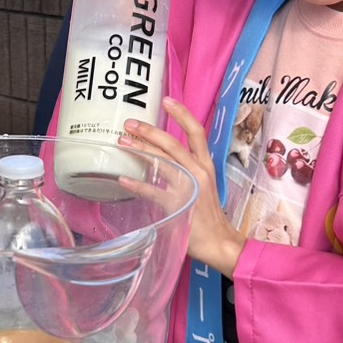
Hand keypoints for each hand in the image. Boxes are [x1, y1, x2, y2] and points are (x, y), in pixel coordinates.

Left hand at [120, 99, 244, 276]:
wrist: (219, 241)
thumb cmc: (207, 214)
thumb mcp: (202, 184)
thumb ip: (186, 169)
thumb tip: (162, 156)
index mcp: (206, 164)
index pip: (196, 132)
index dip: (182, 114)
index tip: (167, 100)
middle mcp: (199, 171)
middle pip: (173, 144)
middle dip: (149, 131)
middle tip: (130, 123)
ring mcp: (189, 187)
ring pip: (163, 162)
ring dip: (140, 150)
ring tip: (122, 142)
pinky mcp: (179, 205)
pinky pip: (154, 192)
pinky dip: (137, 184)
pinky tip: (123, 179)